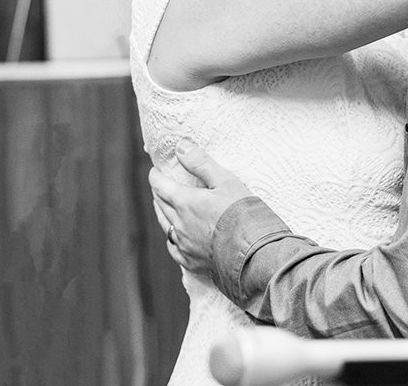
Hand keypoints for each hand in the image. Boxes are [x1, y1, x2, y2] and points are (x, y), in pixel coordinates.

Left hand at [148, 139, 253, 275]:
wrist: (252, 252)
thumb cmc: (242, 213)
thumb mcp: (225, 181)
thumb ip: (201, 163)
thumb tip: (180, 146)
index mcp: (185, 202)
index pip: (161, 186)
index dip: (156, 177)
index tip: (155, 171)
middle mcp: (179, 224)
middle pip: (161, 205)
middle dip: (159, 193)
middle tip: (159, 186)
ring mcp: (184, 244)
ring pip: (165, 226)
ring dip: (162, 213)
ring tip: (162, 207)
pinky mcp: (192, 261)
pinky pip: (174, 248)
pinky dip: (172, 239)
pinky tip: (174, 238)